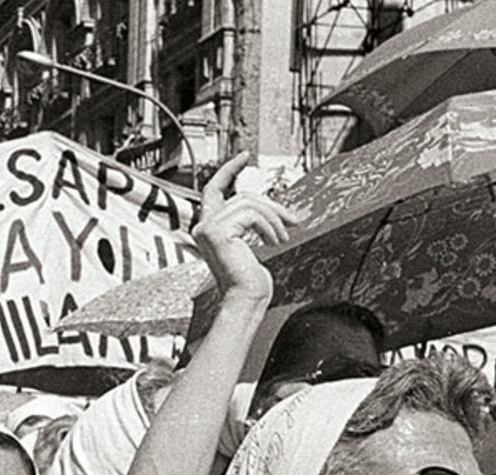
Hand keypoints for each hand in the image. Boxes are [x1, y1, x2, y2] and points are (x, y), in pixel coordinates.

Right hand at [191, 152, 300, 304]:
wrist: (246, 297)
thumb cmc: (250, 278)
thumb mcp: (252, 243)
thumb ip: (252, 222)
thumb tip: (274, 207)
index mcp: (208, 228)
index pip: (214, 190)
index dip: (229, 171)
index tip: (245, 157)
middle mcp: (202, 226)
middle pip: (242, 197)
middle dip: (272, 206)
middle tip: (293, 220)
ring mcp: (206, 229)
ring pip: (249, 204)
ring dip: (273, 219)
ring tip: (283, 237)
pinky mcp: (216, 232)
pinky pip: (251, 214)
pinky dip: (269, 226)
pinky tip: (275, 241)